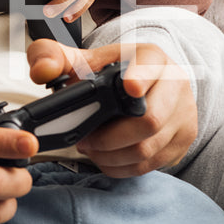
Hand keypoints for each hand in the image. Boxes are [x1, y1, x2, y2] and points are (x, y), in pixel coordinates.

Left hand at [26, 39, 196, 176]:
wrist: (140, 85)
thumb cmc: (107, 74)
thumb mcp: (79, 60)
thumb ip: (51, 57)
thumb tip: (40, 72)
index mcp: (151, 58)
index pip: (151, 66)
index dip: (140, 78)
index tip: (128, 87)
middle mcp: (175, 85)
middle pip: (149, 120)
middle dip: (108, 137)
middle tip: (83, 139)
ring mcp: (183, 115)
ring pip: (148, 148)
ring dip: (111, 155)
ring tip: (90, 148)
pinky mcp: (182, 141)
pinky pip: (151, 164)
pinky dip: (121, 166)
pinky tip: (105, 157)